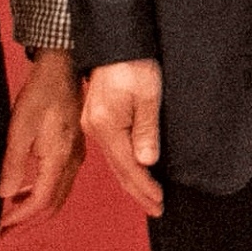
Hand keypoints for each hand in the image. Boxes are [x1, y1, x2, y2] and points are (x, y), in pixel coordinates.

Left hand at [0, 54, 83, 232]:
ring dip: (34, 210)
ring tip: (10, 216)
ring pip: (57, 195)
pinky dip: (41, 194)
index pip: (41, 201)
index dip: (20, 219)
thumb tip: (6, 195)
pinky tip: (23, 192)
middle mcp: (71, 162)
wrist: (62, 70)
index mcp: (59, 159)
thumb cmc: (41, 94)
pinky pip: (59, 182)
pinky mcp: (71, 149)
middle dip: (28, 223)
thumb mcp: (19, 128)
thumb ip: (14, 164)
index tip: (1, 228)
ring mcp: (74, 156)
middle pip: (53, 205)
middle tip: (5, 234)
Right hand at [82, 59, 166, 217]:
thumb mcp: (148, 95)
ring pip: (114, 161)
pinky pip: (112, 149)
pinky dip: (124, 165)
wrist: (115, 41)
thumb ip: (147, 130)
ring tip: (148, 198)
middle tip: (156, 209)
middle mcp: (95, 128)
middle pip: (119, 169)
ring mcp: (92, 123)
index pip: (128, 166)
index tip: (159, 202)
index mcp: (107, 125)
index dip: (144, 187)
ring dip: (132, 181)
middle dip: (138, 191)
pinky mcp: (96, 118)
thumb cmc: (135, 63)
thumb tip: (147, 162)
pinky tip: (134, 172)